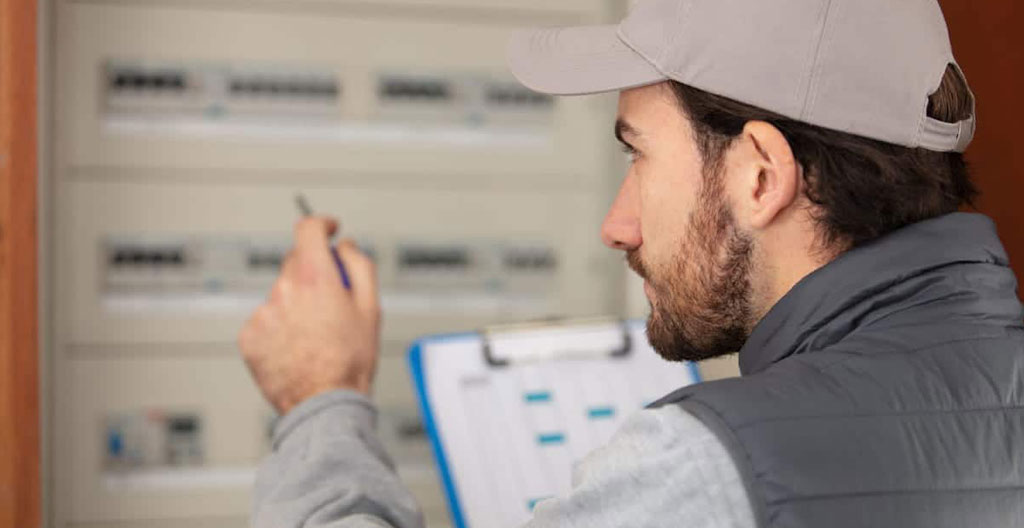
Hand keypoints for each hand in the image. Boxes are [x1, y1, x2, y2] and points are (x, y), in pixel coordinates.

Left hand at [239, 217, 379, 414]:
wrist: (324, 403)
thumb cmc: (350, 360)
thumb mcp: (371, 307)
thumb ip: (359, 265)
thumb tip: (346, 245)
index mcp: (315, 277)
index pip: (308, 229)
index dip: (321, 224)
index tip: (329, 230)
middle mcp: (284, 289)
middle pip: (295, 263)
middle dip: (313, 274)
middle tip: (332, 302)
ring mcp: (263, 313)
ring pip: (281, 295)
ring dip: (296, 304)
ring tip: (315, 336)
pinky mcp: (249, 336)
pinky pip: (266, 320)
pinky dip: (280, 327)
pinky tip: (297, 348)